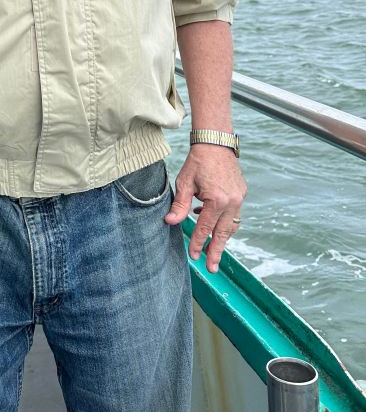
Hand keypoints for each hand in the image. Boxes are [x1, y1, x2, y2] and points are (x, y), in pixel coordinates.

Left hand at [164, 144, 246, 272]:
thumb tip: (171, 223)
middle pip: (222, 233)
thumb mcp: (184, 182)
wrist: (215, 143)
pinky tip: (210, 222)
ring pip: (231, 226)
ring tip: (213, 251)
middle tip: (211, 268)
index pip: (205, 228)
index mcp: (217, 200)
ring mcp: (239, 198)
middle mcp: (232, 202)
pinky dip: (224, 222)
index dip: (198, 243)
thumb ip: (179, 205)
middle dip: (216, 252)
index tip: (194, 256)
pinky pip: (233, 214)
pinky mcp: (241, 194)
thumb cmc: (198, 162)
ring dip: (222, 239)